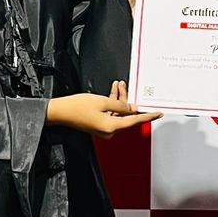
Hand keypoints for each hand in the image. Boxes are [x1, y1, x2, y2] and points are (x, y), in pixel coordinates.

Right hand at [46, 81, 161, 137]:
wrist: (60, 112)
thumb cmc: (76, 107)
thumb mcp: (102, 101)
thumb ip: (121, 105)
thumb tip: (133, 108)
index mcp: (111, 126)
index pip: (135, 121)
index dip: (148, 116)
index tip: (158, 114)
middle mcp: (109, 131)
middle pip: (126, 115)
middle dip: (127, 100)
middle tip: (126, 87)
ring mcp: (104, 129)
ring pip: (118, 113)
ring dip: (119, 100)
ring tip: (118, 86)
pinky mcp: (99, 125)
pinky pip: (111, 114)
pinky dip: (112, 104)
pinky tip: (112, 92)